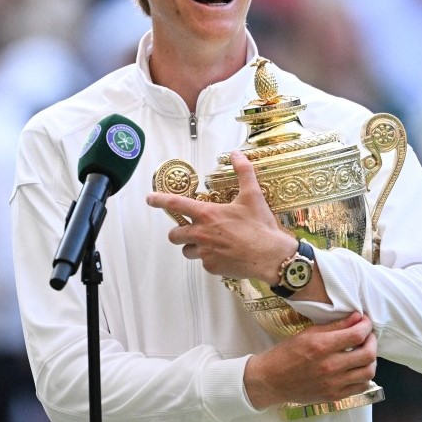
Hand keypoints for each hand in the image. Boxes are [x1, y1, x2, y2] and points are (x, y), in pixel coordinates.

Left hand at [146, 151, 294, 281]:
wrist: (271, 256)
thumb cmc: (260, 226)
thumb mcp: (253, 195)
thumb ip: (243, 172)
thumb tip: (238, 154)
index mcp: (207, 214)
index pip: (175, 205)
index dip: (159, 200)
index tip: (150, 199)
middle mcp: (201, 234)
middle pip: (174, 234)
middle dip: (178, 231)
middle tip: (190, 229)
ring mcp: (204, 253)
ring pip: (186, 250)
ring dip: (193, 246)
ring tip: (210, 243)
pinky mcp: (211, 267)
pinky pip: (203, 262)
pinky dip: (209, 258)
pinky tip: (225, 254)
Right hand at [243, 312, 377, 408]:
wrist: (272, 380)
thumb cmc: (287, 354)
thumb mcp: (308, 334)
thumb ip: (335, 326)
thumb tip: (357, 317)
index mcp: (321, 346)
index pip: (356, 335)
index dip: (366, 326)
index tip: (364, 321)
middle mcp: (330, 366)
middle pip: (368, 354)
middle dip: (372, 341)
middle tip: (367, 336)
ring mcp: (334, 384)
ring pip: (368, 372)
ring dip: (371, 360)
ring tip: (363, 352)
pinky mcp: (335, 396)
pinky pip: (361, 387)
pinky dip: (364, 376)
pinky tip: (357, 368)